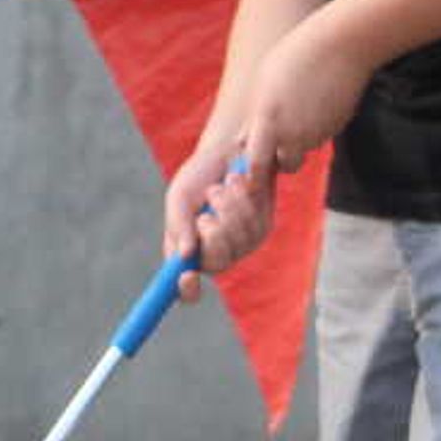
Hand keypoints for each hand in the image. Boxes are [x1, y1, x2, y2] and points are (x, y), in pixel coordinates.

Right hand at [163, 142, 271, 294]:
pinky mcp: (261, 229)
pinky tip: (237, 184)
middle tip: (205, 214)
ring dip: (226, 209)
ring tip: (218, 188)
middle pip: (216, 264)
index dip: (186, 290)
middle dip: (211, 234)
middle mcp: (214, 254)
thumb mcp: (180, 197)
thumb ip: (179, 226)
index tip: (187, 276)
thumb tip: (185, 257)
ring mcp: (241, 245)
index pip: (186, 289)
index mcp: (187, 252)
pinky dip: (241, 200)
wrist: (230, 150)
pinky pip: (253, 223)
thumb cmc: (200, 175)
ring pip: (236, 241)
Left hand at [235, 13, 372, 189]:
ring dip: (300, 140)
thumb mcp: (263, 84)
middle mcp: (294, 134)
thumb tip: (244, 143)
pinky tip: (318, 101)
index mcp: (269, 121)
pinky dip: (318, 127)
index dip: (254, 173)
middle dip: (282, 158)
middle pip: (286, 165)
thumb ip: (254, 118)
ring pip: (305, 149)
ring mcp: (319, 133)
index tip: (253, 170)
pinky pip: (322, 135)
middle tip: (279, 139)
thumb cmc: (295, 56)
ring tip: (301, 106)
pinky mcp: (337, 127)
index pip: (256, 165)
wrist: (341, 44)